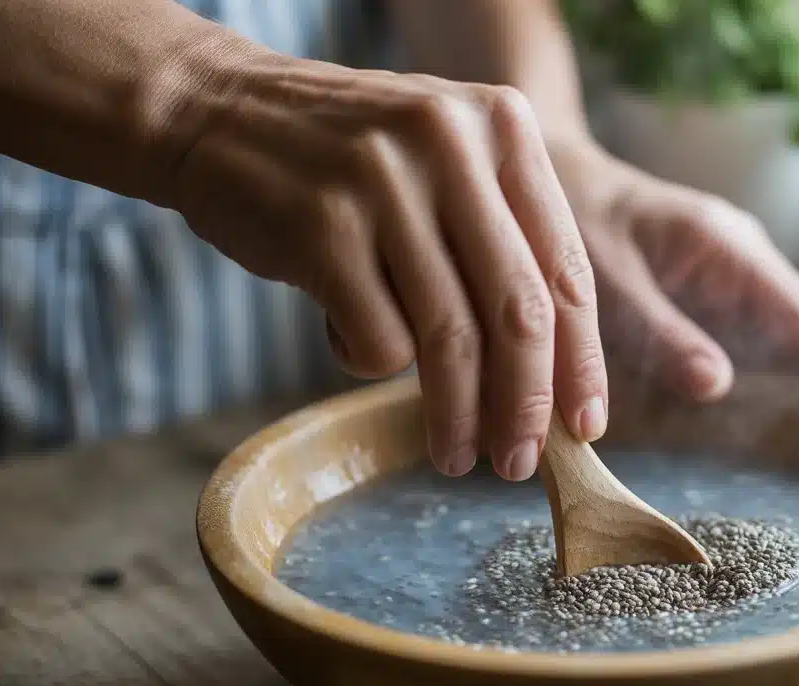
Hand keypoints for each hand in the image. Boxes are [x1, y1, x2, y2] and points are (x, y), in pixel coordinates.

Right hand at [171, 53, 608, 481]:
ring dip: (458, 416)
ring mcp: (384, 184)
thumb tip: (554, 378)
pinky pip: (377, 341)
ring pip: (449, 339)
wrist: (212, 109)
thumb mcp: (444, 160)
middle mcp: (452, 146)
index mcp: (502, 124)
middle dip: (527, 405)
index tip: (585, 428)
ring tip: (456, 457)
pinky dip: (371, 364)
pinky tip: (349, 340)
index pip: (566, 268)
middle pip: (519, 312)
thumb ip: (503, 238)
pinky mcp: (322, 229)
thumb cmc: (346, 160)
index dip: (582, 361)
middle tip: (522, 462)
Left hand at [545, 137, 798, 403]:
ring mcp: (733, 275)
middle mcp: (742, 259)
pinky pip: (758, 335)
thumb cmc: (573, 223)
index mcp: (723, 247)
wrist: (552, 178)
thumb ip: (657, 331)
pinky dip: (783, 366)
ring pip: (787, 333)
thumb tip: (717, 386)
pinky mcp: (716, 293)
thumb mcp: (606, 281)